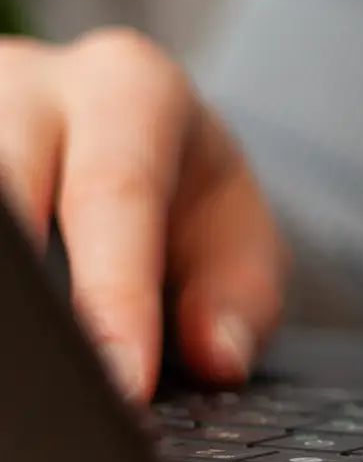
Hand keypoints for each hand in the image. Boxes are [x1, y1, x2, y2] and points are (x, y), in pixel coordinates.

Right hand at [0, 29, 284, 400]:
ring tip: (21, 372)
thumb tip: (217, 356)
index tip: (120, 380)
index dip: (115, 294)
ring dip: (2, 292)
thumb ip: (240, 301)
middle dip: (28, 296)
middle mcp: (30, 81)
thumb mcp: (240, 240)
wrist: (131, 137)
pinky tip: (7, 328)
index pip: (114, 192)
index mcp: (129, 89)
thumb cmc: (184, 200)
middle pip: (10, 185)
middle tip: (46, 380)